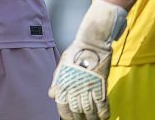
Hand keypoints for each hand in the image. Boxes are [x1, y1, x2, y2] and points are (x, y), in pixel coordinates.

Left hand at [49, 0, 127, 119]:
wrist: (91, 43)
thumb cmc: (75, 52)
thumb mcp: (62, 65)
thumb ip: (56, 81)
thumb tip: (51, 95)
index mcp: (63, 83)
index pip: (62, 107)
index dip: (66, 116)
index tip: (69, 119)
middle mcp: (74, 87)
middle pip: (76, 111)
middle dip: (79, 119)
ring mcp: (88, 87)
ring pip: (89, 110)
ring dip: (91, 118)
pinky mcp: (101, 85)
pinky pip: (102, 104)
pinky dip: (103, 113)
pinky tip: (103, 117)